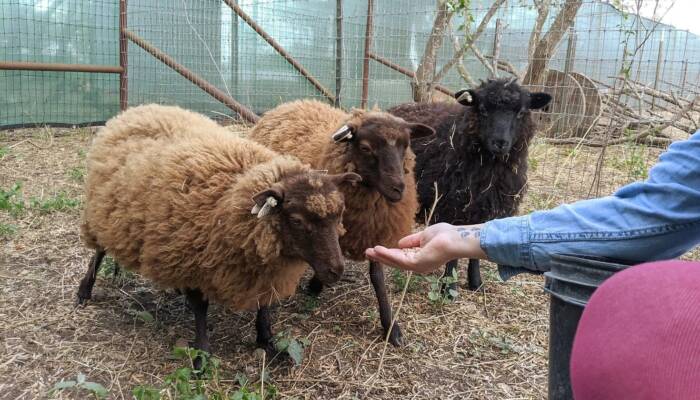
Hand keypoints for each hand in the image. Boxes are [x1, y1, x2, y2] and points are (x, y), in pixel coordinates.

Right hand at [365, 223, 484, 273]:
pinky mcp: (417, 264)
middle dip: (381, 257)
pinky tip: (378, 250)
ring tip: (368, 252)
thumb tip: (399, 243)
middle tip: (367, 253)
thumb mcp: (423, 236)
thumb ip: (411, 241)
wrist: (456, 239)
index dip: (389, 254)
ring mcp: (418, 266)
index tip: (376, 250)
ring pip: (395, 262)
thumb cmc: (445, 235)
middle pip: (396, 262)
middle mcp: (418, 265)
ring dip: (381, 256)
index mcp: (420, 258)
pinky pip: (399, 259)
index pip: (401, 257)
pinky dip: (388, 255)